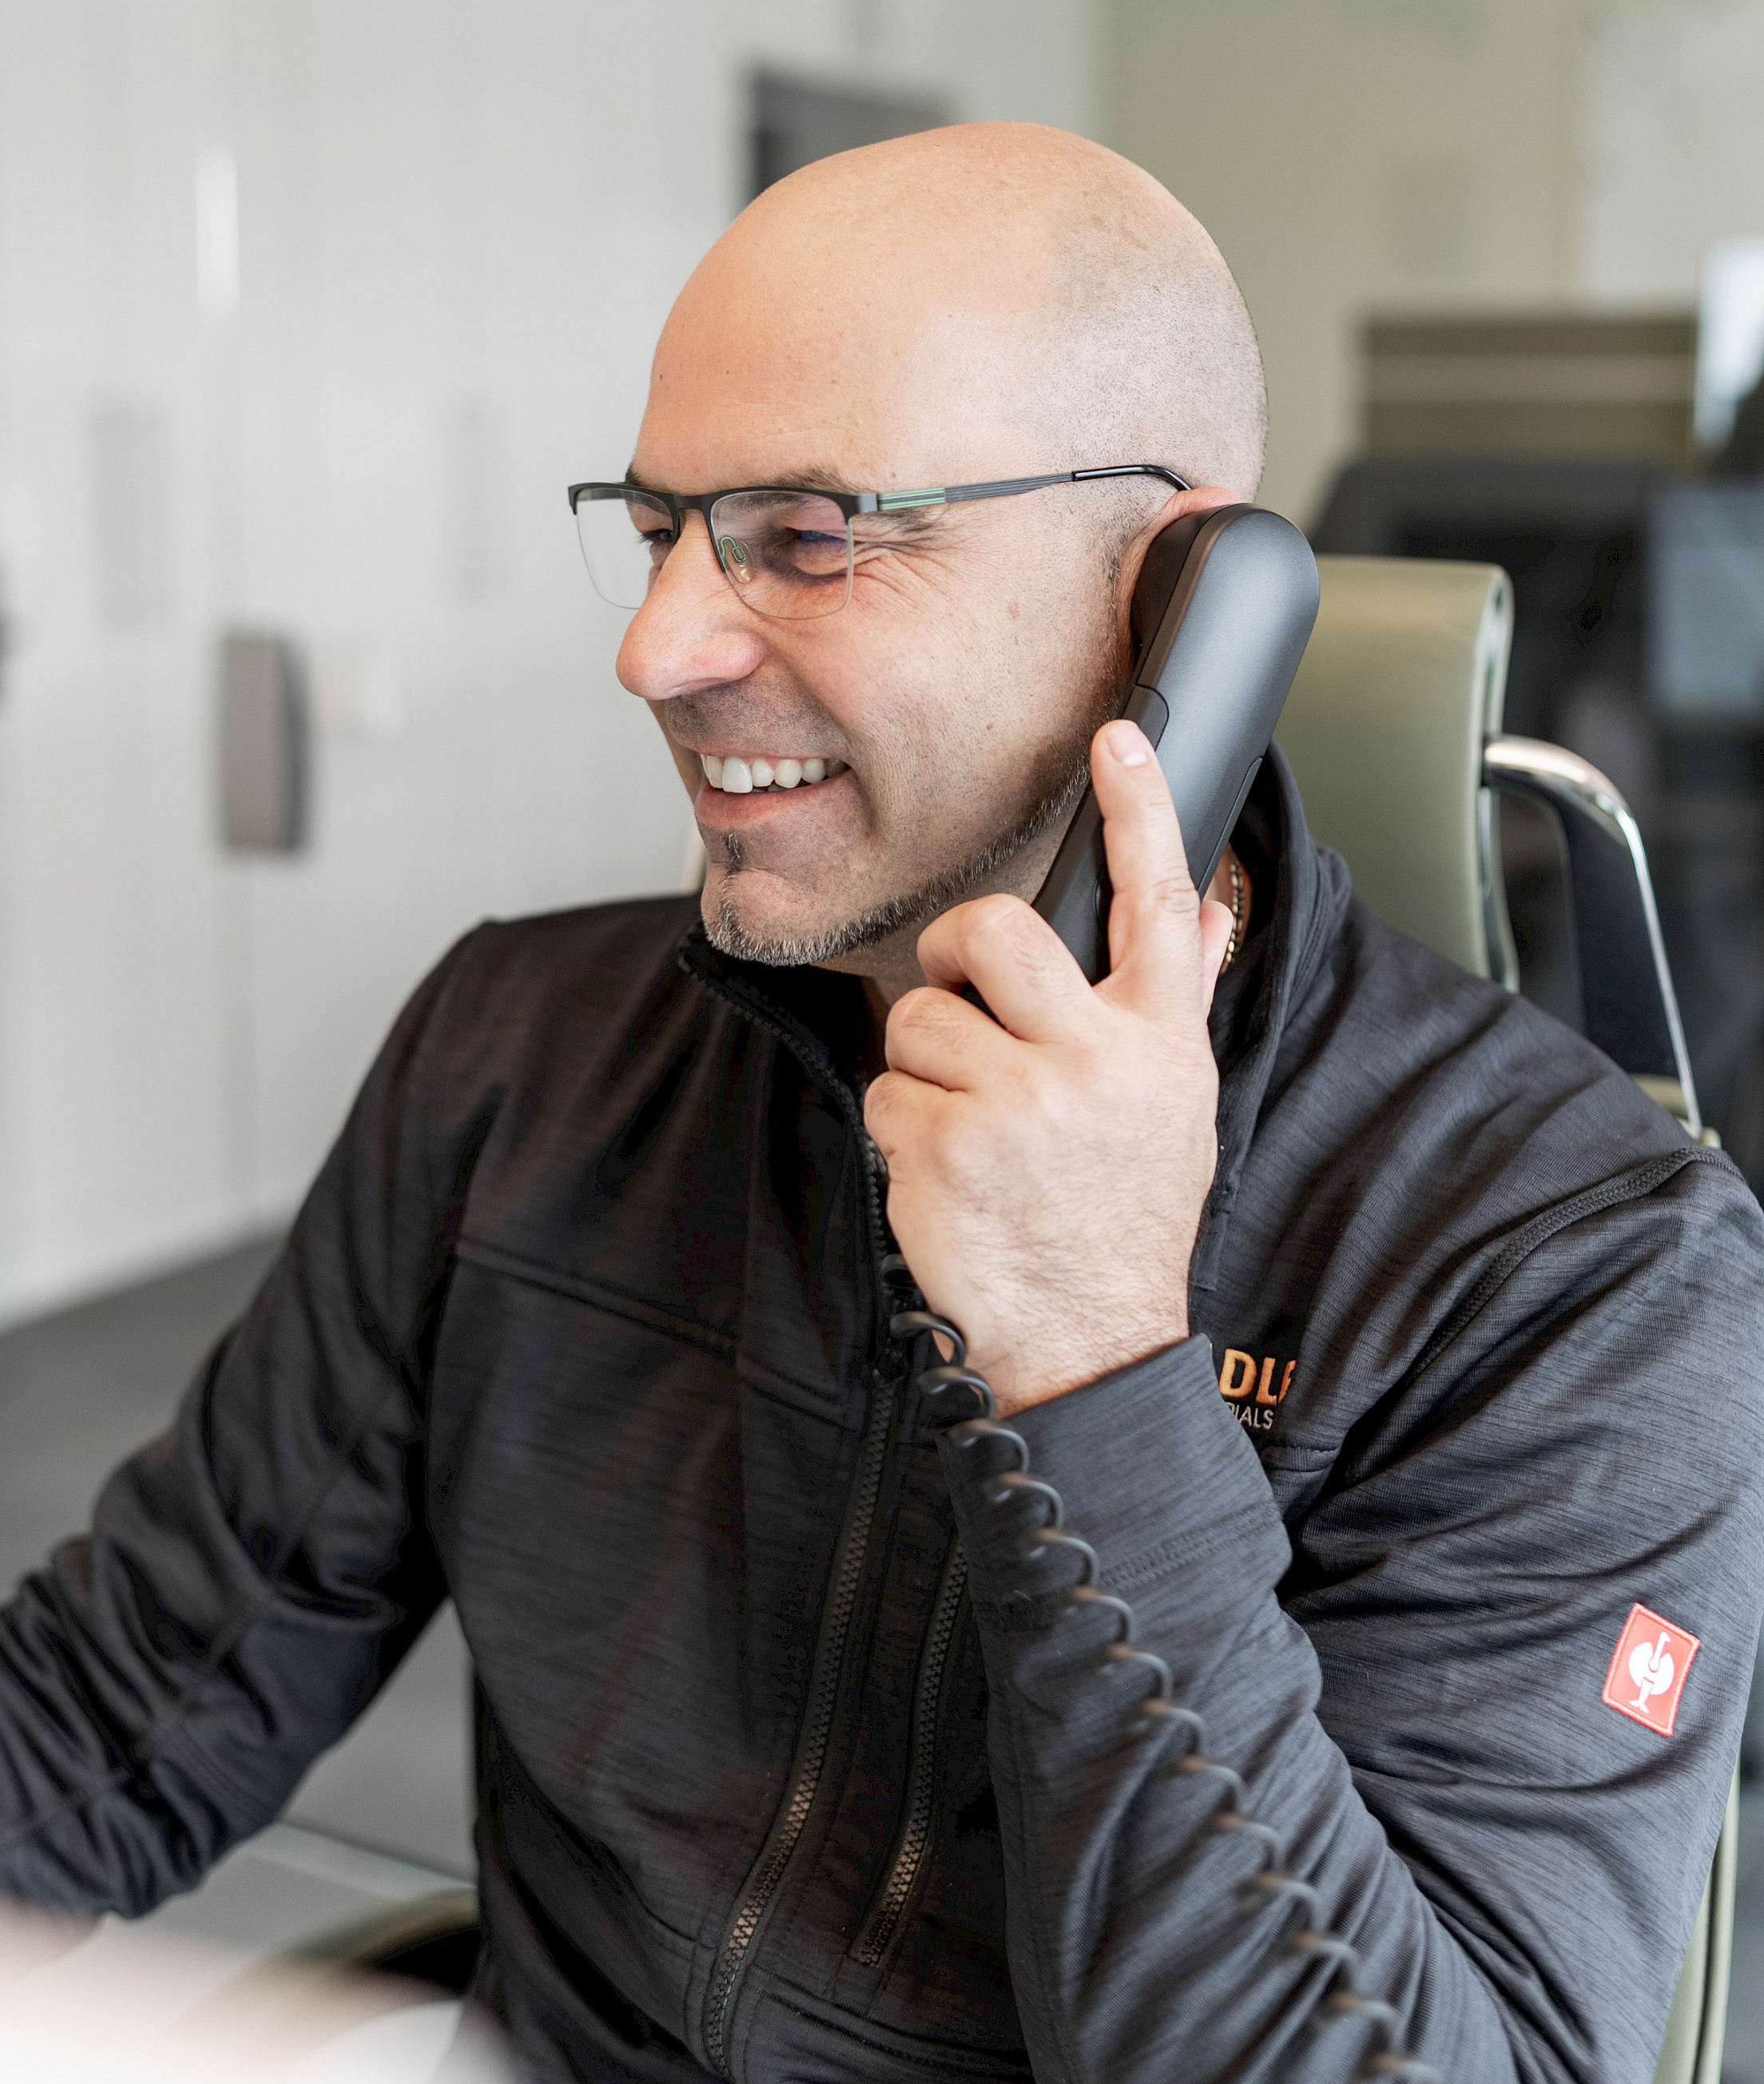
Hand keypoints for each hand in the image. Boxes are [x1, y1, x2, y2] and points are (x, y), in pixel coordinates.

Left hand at [862, 720, 1235, 1416]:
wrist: (1091, 1344)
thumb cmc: (1124, 1224)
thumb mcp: (1176, 1110)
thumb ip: (1172, 1006)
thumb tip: (1199, 914)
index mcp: (1160, 1045)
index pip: (1159, 903)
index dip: (1139, 812)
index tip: (1118, 738)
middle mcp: (1096, 1063)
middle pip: (994, 930)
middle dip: (955, 953)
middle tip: (961, 999)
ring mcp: (1019, 1105)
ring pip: (920, 1018)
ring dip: (926, 1070)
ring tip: (974, 1131)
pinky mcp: (947, 1149)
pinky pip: (884, 1092)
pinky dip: (900, 1132)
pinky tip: (948, 1177)